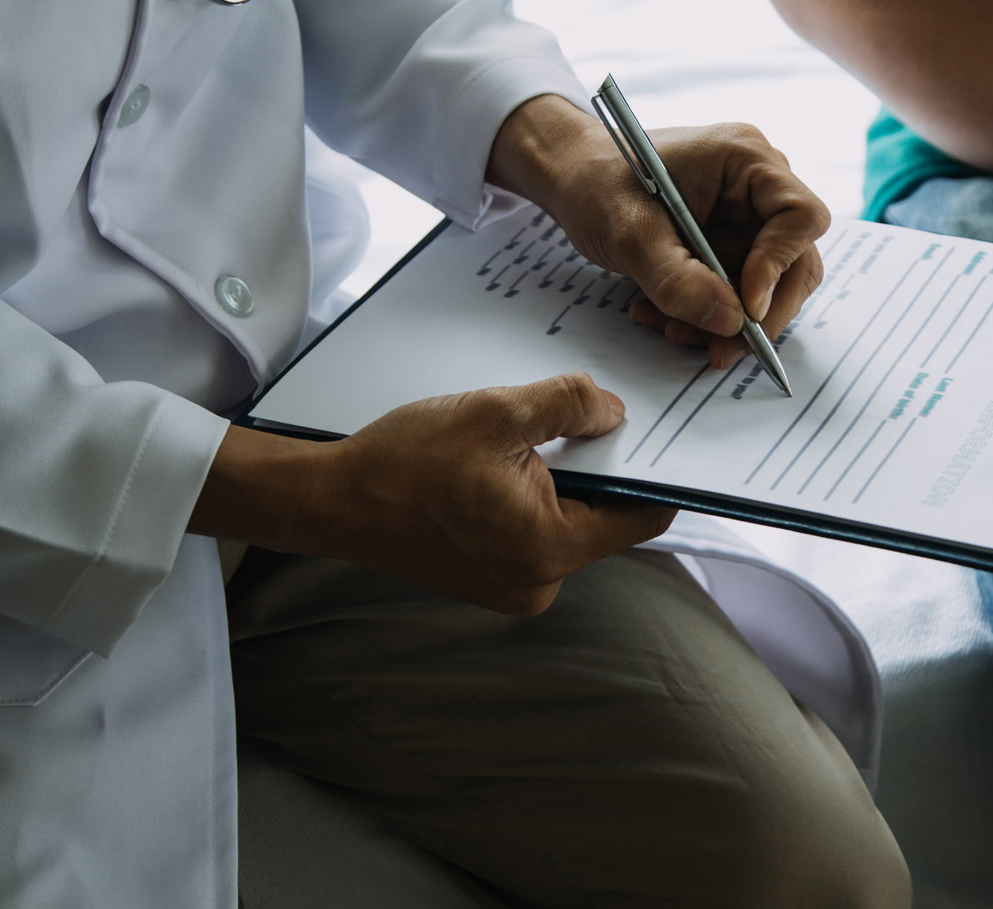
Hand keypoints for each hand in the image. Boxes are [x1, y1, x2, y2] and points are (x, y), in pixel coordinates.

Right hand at [246, 373, 674, 615]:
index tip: (660, 434)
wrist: (331, 501)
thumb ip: (567, 405)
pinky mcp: (492, 579)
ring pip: (569, 523)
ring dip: (562, 480)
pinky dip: (534, 497)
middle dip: (601, 468)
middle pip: (606, 519)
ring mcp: (514, 586)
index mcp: (549, 548)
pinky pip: (537, 533)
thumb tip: (614, 411)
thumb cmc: (403, 462)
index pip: (642, 518)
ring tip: (531, 439)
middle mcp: (539, 582)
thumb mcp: (494, 412)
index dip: (656, 472)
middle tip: (588, 419)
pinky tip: (505, 464)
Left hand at [489, 96, 831, 368]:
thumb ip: (678, 279)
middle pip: (794, 261)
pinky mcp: (730, 244)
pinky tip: (664, 316)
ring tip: (670, 328)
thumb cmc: (597, 183)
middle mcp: (758, 187)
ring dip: (725, 320)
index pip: (801, 216)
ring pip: (765, 287)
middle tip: (720, 350)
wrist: (574, 178)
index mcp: (746, 159)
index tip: (745, 307)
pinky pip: (736, 292)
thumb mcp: (629, 233)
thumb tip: (731, 323)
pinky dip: (705, 314)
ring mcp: (746, 217)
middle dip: (758, 313)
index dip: (781, 265)